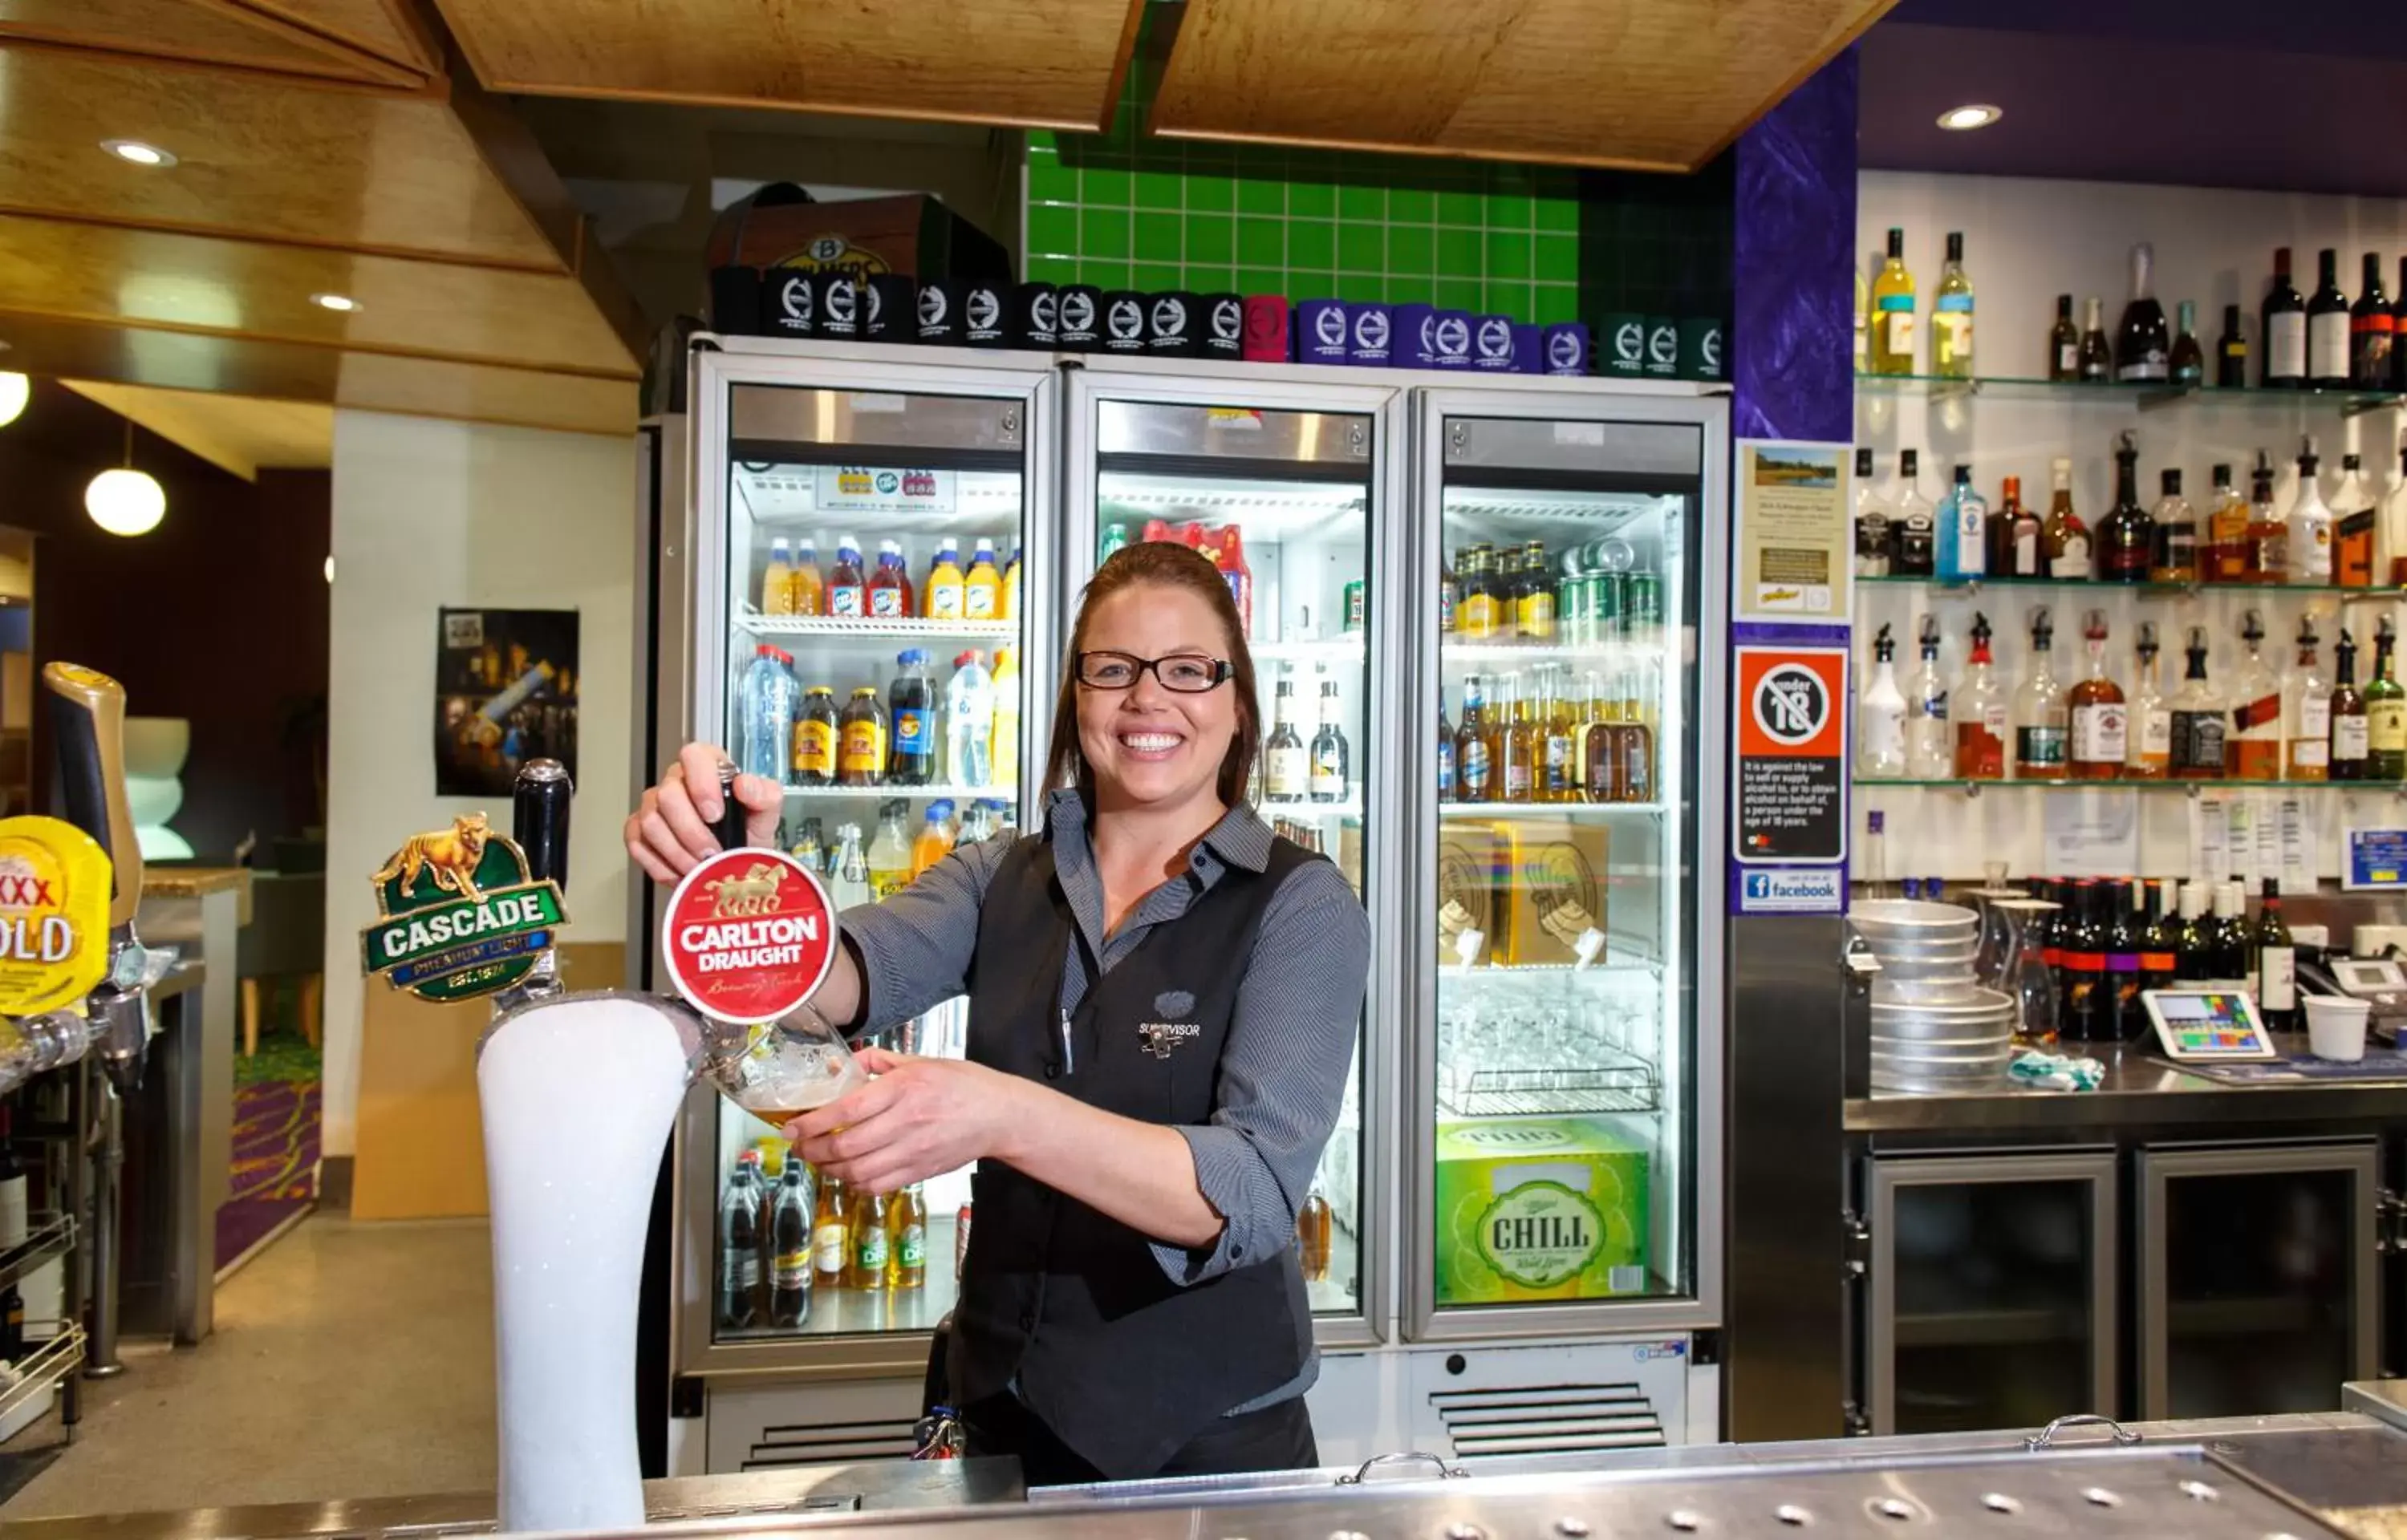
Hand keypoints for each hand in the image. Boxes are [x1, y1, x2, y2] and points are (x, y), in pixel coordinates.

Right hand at [624, 742, 782, 883]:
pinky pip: (637, 844)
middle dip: (691, 832)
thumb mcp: (766, 815)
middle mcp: (676, 781)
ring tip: (699, 867)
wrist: (735, 866)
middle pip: (667, 796)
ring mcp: (653, 805)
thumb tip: (744, 785)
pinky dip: (660, 865)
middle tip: (711, 853)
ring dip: (677, 853)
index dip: (701, 785)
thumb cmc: (748, 833)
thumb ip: (765, 795)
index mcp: (708, 766)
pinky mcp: (638, 831)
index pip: (693, 756)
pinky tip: (680, 872)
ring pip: (650, 823)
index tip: (715, 815)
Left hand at [789, 1047, 1024, 1193]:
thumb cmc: (962, 1084)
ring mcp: (914, 1151)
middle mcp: (907, 1122)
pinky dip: (855, 1183)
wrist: (1000, 1115)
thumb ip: (879, 1061)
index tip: (791, 1127)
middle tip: (798, 1146)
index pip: (847, 1111)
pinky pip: (878, 1185)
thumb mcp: (921, 1061)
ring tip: (817, 1159)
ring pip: (858, 1171)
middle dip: (812, 1150)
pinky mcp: (921, 1172)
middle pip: (847, 1146)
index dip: (813, 1123)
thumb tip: (841, 1066)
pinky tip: (847, 1173)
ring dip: (829, 1169)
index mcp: (905, 1088)